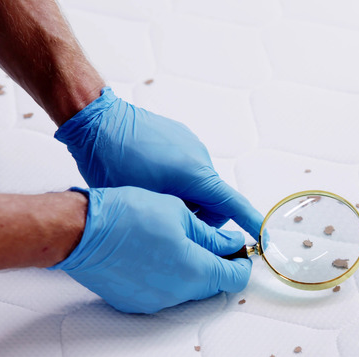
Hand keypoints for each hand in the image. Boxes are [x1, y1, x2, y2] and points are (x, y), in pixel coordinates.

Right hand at [50, 187, 251, 313]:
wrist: (80, 232)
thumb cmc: (126, 215)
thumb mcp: (179, 214)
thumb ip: (211, 235)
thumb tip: (231, 243)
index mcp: (194, 271)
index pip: (235, 277)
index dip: (242, 262)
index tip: (239, 248)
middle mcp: (176, 294)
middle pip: (212, 285)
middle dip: (218, 264)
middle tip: (212, 241)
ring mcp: (153, 302)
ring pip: (187, 289)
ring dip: (192, 270)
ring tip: (179, 242)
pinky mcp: (133, 302)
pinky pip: (162, 292)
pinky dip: (168, 277)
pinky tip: (156, 254)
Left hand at [55, 87, 263, 239]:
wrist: (96, 120)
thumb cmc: (112, 163)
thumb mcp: (145, 202)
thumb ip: (176, 217)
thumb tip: (191, 227)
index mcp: (195, 174)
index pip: (232, 204)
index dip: (249, 221)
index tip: (263, 235)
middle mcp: (198, 157)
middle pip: (213, 198)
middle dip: (200, 215)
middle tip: (171, 222)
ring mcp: (189, 144)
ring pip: (198, 184)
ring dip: (184, 197)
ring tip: (153, 198)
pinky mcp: (177, 136)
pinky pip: (186, 166)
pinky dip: (176, 179)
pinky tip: (149, 179)